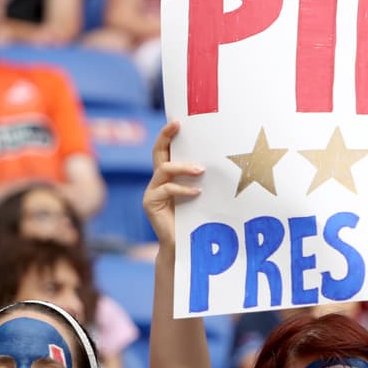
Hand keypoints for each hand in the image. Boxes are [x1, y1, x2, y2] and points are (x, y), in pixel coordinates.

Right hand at [143, 120, 203, 248]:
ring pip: (163, 169)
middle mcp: (156, 181)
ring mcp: (151, 192)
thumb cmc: (195, 220)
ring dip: (182, 167)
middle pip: (158, 153)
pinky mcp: (150, 203)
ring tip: (200, 170)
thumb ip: (199, 181)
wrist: (182, 246)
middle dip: (166, 136)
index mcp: (167, 177)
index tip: (178, 121)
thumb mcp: (199, 195)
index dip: (168, 135)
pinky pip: (166, 189)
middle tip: (178, 125)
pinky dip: (182, 189)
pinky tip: (197, 192)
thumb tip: (218, 162)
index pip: (164, 150)